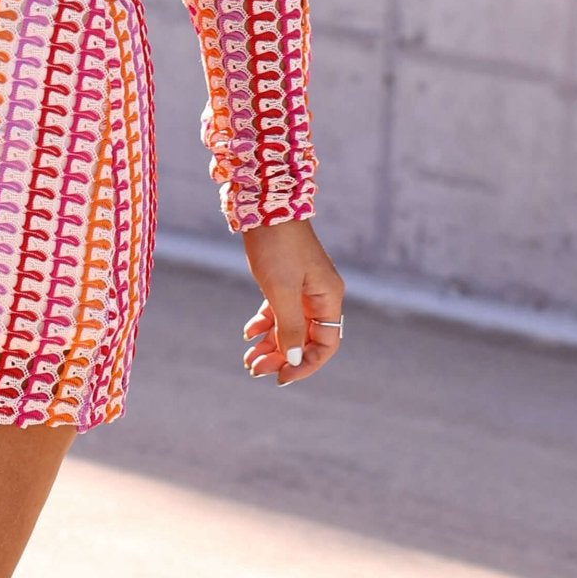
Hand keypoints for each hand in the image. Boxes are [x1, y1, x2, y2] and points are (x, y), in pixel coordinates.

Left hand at [240, 219, 344, 386]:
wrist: (263, 200)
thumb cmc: (276, 244)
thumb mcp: (282, 290)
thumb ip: (290, 326)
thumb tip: (294, 359)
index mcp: (328, 296)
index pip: (326, 343)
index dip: (305, 364)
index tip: (281, 377)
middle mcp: (320, 294)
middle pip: (306, 337)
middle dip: (282, 356)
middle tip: (255, 369)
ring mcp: (303, 286)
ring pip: (290, 325)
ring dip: (271, 344)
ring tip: (248, 359)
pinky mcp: (286, 277)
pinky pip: (279, 309)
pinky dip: (265, 323)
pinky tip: (248, 333)